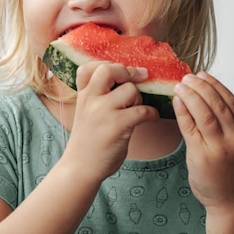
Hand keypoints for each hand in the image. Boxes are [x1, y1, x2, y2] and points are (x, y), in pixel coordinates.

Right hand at [62, 61, 158, 181]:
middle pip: (109, 70)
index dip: (106, 65)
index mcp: (83, 96)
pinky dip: (152, 113)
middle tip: (139, 77)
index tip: (120, 72)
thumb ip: (97, 97)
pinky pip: (143, 110)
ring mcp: (103, 112)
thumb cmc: (87, 141)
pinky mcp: (117, 126)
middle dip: (127, 72)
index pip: (88, 68)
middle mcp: (91, 100)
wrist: (80, 168)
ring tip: (138, 108)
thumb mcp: (85, 112)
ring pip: (130, 90)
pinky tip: (152, 117)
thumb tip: (126, 81)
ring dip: (139, 98)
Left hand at [173, 72, 233, 209]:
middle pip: (217, 103)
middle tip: (187, 77)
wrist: (230, 201)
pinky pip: (190, 127)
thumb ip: (225, 124)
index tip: (203, 74)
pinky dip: (183, 112)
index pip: (231, 100)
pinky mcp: (202, 155)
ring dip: (191, 95)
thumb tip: (204, 99)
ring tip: (180, 85)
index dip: (216, 84)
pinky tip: (176, 102)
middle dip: (201, 86)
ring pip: (204, 113)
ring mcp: (219, 146)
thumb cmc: (229, 172)